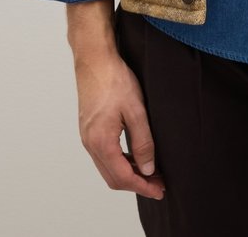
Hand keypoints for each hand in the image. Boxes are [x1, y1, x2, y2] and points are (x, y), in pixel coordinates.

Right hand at [66, 0, 164, 198]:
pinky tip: (135, 156)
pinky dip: (120, 162)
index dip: (143, 187)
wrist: (94, 58)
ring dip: (128, 174)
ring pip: (108, 168)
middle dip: (137, 184)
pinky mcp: (88, 128)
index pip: (123, 177)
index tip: (160, 190)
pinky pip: (104, 156)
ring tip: (151, 171)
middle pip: (113, 178)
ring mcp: (87, 136)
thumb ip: (143, 142)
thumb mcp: (136, 110)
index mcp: (101, 142)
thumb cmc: (114, 79)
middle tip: (159, 183)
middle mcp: (90, 144)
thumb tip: (148, 169)